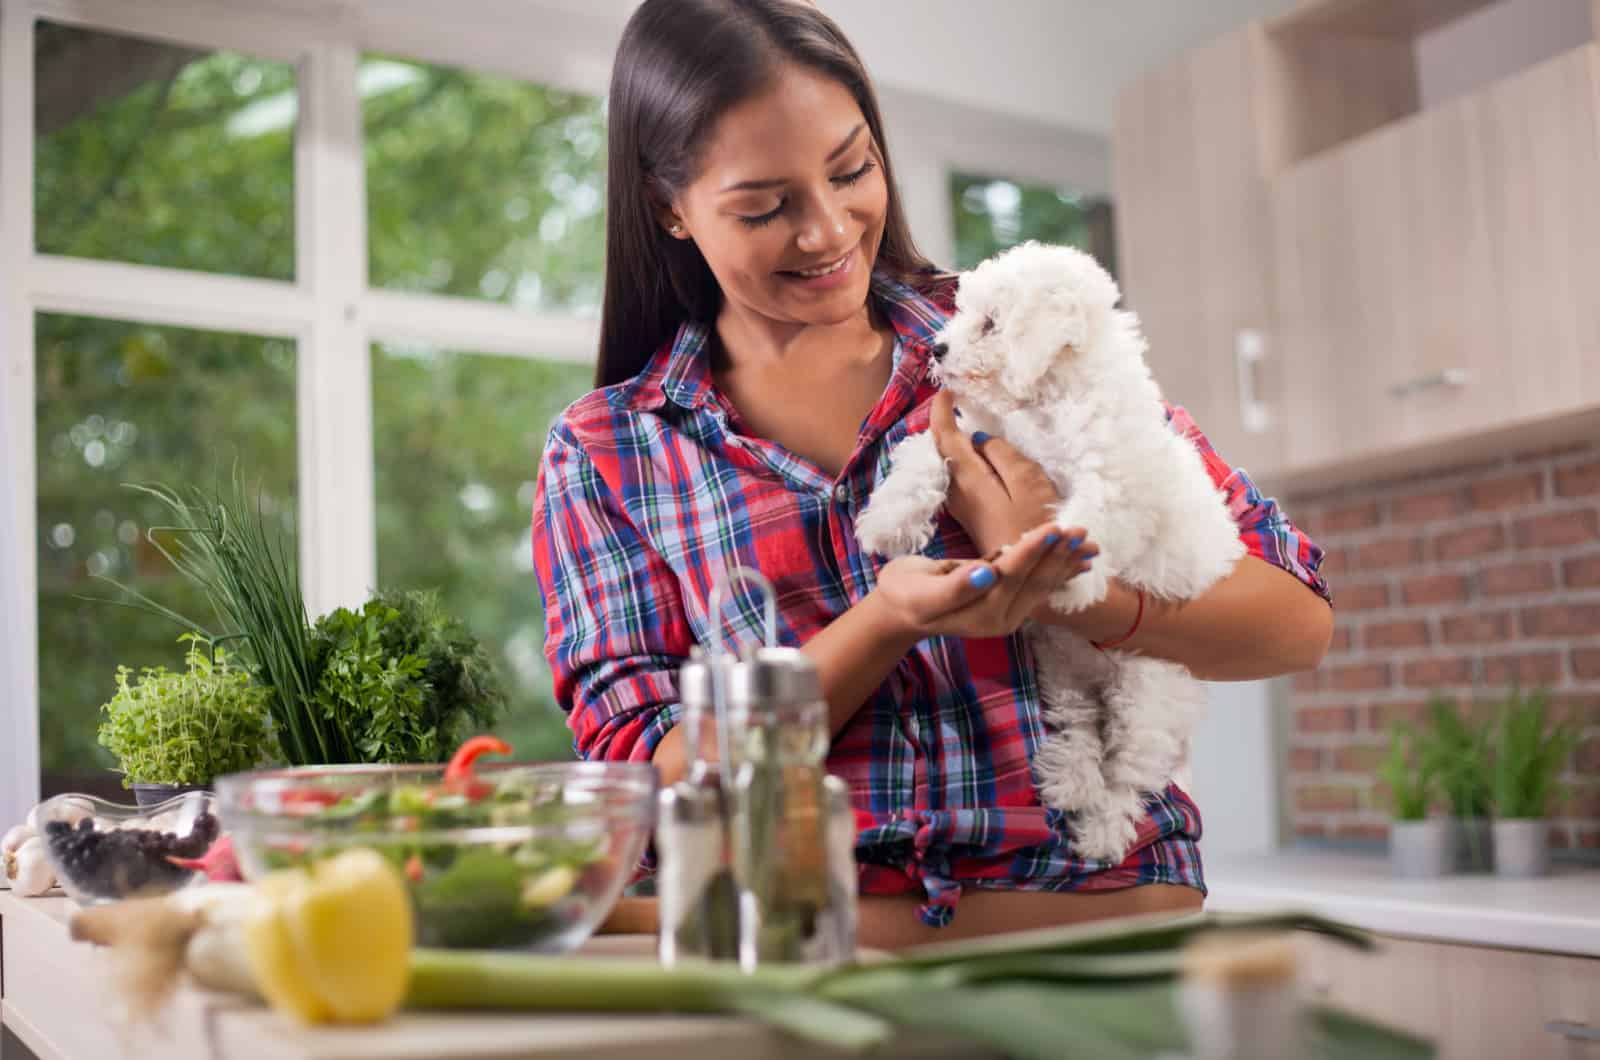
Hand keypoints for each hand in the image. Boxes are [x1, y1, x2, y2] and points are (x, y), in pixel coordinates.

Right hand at [870, 522, 1095, 639]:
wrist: (900, 610)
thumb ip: (956, 586)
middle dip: (1059, 554)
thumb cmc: (907, 594)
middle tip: (1081, 532)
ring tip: (1089, 545)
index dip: (1033, 550)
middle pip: (1035, 580)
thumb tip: (986, 573)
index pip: (1013, 575)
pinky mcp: (1008, 603)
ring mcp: (1007, 612)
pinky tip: (1077, 562)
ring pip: (1042, 583)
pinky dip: (1059, 571)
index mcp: (982, 612)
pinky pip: (1038, 585)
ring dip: (1066, 562)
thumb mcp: (924, 591)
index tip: (1053, 528)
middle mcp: (1001, 616)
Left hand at [929, 392, 1081, 557]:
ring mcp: (963, 506)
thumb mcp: (1028, 483)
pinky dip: (964, 459)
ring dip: (954, 441)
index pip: (945, 437)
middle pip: (942, 450)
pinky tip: (977, 455)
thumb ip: (1003, 455)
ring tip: (962, 419)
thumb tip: (979, 439)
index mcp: (969, 479)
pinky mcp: (972, 515)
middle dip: (944, 424)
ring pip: (951, 465)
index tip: (946, 390)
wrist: (1032, 576)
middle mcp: (958, 492)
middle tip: (952, 400)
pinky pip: (961, 478)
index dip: (942, 411)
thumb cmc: (1036, 527)